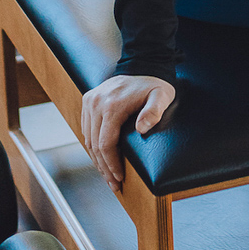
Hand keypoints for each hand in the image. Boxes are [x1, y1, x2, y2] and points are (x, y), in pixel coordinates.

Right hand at [81, 73, 174, 187]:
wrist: (143, 65)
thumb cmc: (154, 85)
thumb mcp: (161, 97)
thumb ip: (154, 112)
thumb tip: (142, 129)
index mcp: (112, 106)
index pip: (105, 143)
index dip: (111, 164)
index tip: (119, 178)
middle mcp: (96, 103)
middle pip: (95, 145)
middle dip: (104, 167)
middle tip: (114, 185)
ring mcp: (90, 102)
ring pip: (88, 139)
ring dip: (97, 159)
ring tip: (108, 176)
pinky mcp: (88, 101)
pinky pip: (87, 129)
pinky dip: (93, 146)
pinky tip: (102, 158)